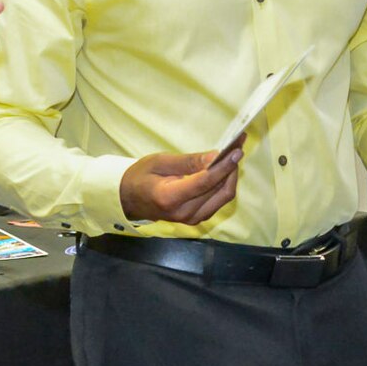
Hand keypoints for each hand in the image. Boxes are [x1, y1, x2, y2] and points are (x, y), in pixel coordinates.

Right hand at [119, 148, 241, 224]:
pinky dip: (224, 183)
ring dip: (231, 175)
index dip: (223, 166)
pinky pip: (218, 200)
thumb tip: (216, 157)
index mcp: (170, 198)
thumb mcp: (160, 162)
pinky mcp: (197, 218)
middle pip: (219, 190)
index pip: (205, 182)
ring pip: (223, 196)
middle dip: (231, 167)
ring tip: (233, 154)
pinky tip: (224, 168)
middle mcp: (184, 213)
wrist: (128, 200)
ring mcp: (192, 219)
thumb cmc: (141, 177)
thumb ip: (189, 162)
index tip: (237, 150)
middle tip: (238, 145)